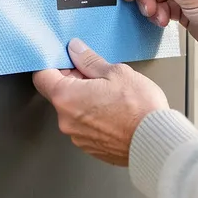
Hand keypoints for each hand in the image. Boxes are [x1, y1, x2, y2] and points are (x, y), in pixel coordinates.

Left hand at [33, 39, 168, 166]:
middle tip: (98, 77)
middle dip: (74, 82)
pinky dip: (95, 118)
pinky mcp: (90, 148)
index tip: (65, 60)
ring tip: (112, 97)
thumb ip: (89, 61)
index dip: (53, 65)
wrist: (156, 142)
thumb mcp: (116, 72)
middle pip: (59, 94)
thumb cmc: (140, 109)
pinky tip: (114, 113)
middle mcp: (66, 120)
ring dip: (85, 102)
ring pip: (73, 111)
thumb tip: (76, 50)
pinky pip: (85, 127)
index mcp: (67, 97)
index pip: (42, 77)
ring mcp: (77, 137)